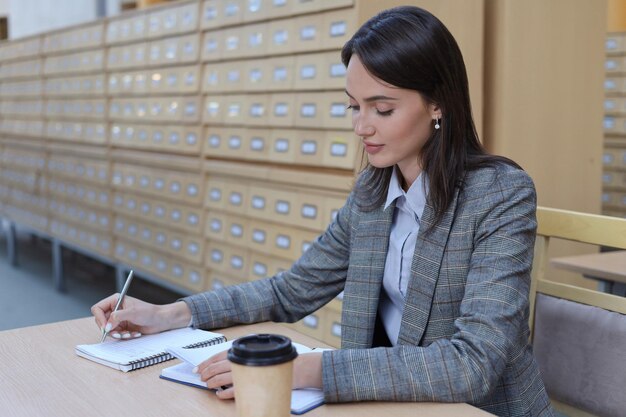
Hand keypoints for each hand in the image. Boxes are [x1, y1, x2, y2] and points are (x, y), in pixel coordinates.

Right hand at [91, 294, 191, 338]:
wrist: (161, 320)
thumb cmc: (149, 312)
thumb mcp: (133, 312)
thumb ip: (117, 317)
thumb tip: (106, 325)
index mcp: (116, 300)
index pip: (98, 308)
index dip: (99, 318)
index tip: (106, 327)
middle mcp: (115, 309)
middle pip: (101, 321)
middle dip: (109, 329)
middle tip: (118, 334)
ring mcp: (119, 319)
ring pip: (109, 330)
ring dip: (118, 334)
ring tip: (129, 334)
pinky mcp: (123, 327)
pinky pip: (116, 334)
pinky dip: (124, 336)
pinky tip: (134, 334)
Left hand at [195, 351, 322, 399]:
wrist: (299, 368)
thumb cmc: (278, 361)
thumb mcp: (259, 355)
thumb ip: (244, 358)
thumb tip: (224, 366)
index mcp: (246, 350)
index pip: (220, 355)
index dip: (207, 362)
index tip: (199, 368)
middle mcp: (247, 360)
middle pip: (220, 366)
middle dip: (207, 372)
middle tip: (201, 377)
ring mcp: (251, 373)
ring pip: (224, 378)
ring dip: (213, 382)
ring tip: (208, 386)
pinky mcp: (256, 385)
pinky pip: (237, 391)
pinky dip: (226, 393)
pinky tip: (220, 395)